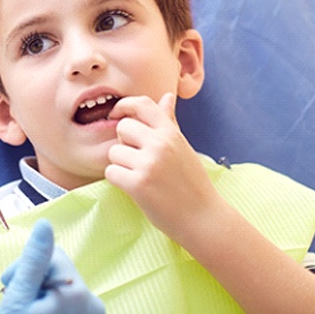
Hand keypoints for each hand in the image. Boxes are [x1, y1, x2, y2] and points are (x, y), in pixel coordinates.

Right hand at [0, 219, 104, 313]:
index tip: (13, 287)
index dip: (27, 267)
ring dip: (42, 297)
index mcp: (78, 292)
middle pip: (59, 271)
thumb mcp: (19, 299)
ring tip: (28, 312)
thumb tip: (45, 224)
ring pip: (62, 287)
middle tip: (20, 305)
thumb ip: (33, 261)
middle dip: (35, 282)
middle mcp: (93, 304)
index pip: (51, 255)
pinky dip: (52, 308)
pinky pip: (69, 304)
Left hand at [105, 93, 219, 244]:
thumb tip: (166, 96)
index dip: (124, 105)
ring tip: (139, 175)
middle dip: (123, 142)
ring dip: (120, 164)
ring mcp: (148, 164)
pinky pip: (111, 172)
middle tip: (136, 158)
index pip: (142, 104)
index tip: (117, 114)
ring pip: (114, 152)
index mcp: (170, 132)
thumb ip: (169, 121)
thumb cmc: (192, 182)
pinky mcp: (138, 184)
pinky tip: (133, 187)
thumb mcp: (182, 146)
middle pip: (122, 127)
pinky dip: (117, 180)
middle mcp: (160, 144)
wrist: (203, 218)